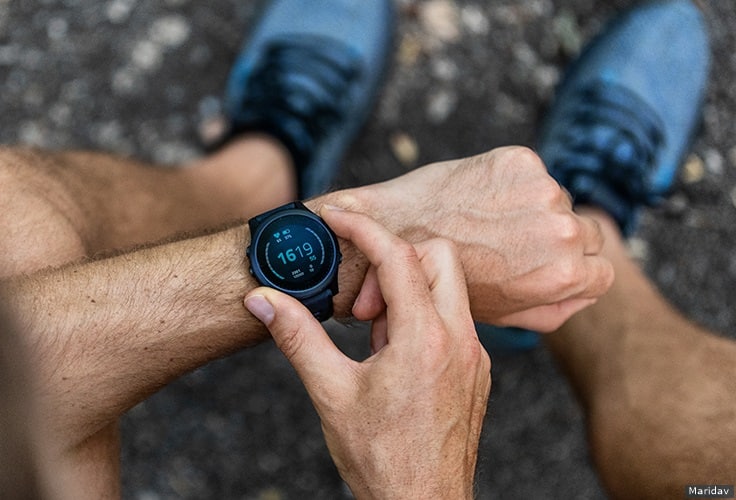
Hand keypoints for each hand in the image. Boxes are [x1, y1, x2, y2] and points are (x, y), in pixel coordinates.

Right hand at [244, 207, 490, 499]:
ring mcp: (474, 356)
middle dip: (395, 260)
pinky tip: (392, 356)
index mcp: (424, 339)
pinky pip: (453, 320)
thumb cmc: (380, 458)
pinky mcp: (475, 371)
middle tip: (361, 303)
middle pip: (438, 256)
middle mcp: (459, 340)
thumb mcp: (330, 393)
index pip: (398, 255)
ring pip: (448, 288)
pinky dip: (421, 318)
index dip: (363, 228)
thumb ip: (297, 337)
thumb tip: (263, 300)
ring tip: (372, 337)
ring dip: (407, 293)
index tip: (337, 218)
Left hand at [347, 146, 613, 331]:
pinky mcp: (519, 160)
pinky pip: (531, 173)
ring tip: (486, 224)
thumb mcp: (505, 314)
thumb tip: (585, 292)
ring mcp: (542, 190)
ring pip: (557, 200)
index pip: (601, 271)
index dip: (573, 271)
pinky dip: (510, 183)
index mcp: (564, 274)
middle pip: (586, 232)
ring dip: (531, 209)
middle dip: (556, 240)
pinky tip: (476, 200)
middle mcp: (562, 230)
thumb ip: (555, 308)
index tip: (544, 266)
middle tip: (512, 245)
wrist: (392, 232)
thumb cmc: (444, 280)